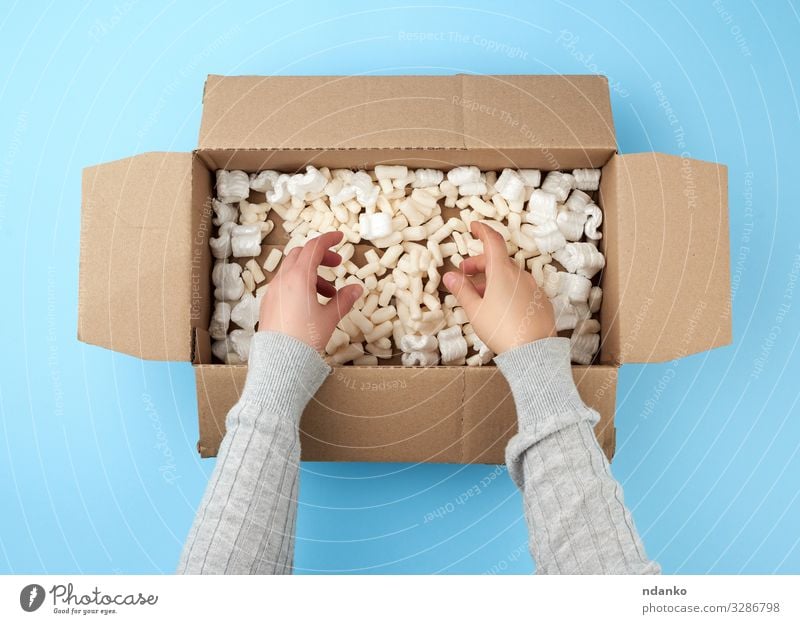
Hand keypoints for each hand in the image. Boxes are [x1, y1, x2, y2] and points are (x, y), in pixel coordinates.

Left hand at [259, 231, 362, 350]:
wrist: (280, 362)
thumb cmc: (304, 339)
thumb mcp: (330, 318)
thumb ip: (344, 300)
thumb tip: (357, 288)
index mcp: (298, 278)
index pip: (313, 247)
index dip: (328, 239)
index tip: (340, 237)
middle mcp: (282, 280)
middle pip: (300, 255)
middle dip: (319, 256)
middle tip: (336, 265)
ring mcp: (272, 292)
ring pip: (291, 270)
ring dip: (311, 274)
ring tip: (328, 293)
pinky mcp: (268, 304)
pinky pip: (284, 284)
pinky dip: (299, 284)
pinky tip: (311, 303)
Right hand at [442, 221, 555, 353]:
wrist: (533, 352)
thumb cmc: (501, 330)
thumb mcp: (475, 311)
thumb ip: (462, 290)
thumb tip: (449, 276)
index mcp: (502, 272)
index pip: (493, 241)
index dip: (482, 231)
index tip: (473, 227)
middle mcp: (519, 275)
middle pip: (498, 260)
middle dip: (479, 264)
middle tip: (464, 275)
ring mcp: (532, 287)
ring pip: (509, 275)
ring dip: (492, 279)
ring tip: (479, 295)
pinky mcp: (540, 301)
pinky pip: (520, 288)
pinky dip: (507, 289)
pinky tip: (499, 306)